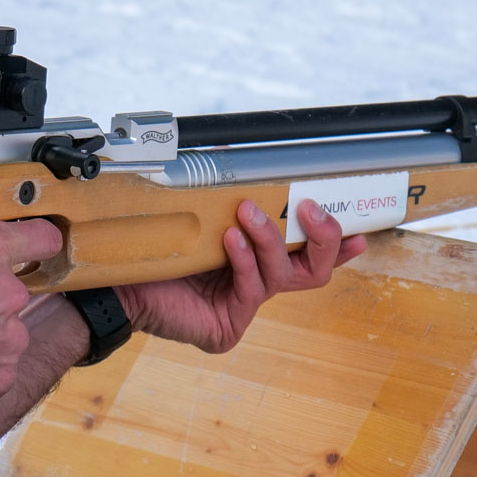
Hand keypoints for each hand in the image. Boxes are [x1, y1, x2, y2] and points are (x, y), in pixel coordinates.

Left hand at [117, 199, 365, 354]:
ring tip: (248, 214)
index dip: (337, 245)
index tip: (359, 230)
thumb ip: (225, 193)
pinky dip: (244, 261)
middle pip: (313, 272)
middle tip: (309, 207)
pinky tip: (230, 241)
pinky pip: (251, 290)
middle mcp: (255, 287)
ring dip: (270, 240)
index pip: (308, 256)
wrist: (117, 279)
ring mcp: (243, 310)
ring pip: (284, 276)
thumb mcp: (202, 215)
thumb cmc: (158, 247)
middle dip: (322, 238)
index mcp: (256, 263)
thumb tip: (233, 149)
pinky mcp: (226, 328)